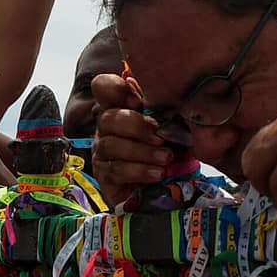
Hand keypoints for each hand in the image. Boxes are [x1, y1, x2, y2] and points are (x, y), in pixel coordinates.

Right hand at [91, 74, 172, 204]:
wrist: (170, 188)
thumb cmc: (170, 151)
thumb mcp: (174, 128)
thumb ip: (167, 111)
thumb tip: (172, 97)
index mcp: (121, 108)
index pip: (103, 87)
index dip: (115, 89)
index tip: (139, 102)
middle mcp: (107, 127)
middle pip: (107, 117)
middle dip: (136, 125)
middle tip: (160, 136)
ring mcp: (102, 151)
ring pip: (111, 145)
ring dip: (142, 151)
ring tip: (166, 158)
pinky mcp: (104, 175)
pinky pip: (115, 170)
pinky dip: (139, 170)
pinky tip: (158, 173)